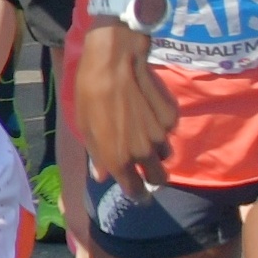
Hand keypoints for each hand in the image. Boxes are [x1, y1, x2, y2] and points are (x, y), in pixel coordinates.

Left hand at [64, 16, 173, 201]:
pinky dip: (161, 126)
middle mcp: (143, 152)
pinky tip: (148, 108)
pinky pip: (168, 131)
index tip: (138, 194)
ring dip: (156, 150)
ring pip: (164, 153)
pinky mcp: (172, 117)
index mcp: (119, 159)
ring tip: (142, 131)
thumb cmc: (91, 94)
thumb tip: (102, 176)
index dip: (137, 195)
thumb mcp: (86, 128)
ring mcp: (161, 135)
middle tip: (147, 170)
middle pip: (159, 178)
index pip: (135, 191)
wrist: (115, 62)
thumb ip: (98, 155)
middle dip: (153, 178)